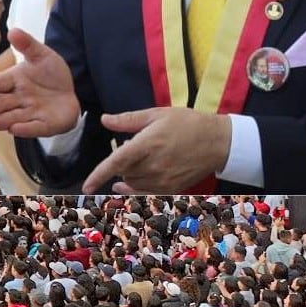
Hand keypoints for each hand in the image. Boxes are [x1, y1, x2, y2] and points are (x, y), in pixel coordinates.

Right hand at [0, 29, 79, 136]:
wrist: (71, 92)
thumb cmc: (51, 74)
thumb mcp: (42, 55)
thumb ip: (27, 45)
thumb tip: (12, 30)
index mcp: (13, 81)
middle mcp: (18, 99)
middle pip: (0, 104)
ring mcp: (31, 113)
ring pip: (11, 117)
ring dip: (0, 121)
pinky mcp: (46, 124)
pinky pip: (34, 128)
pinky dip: (25, 129)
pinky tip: (15, 129)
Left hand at [82, 109, 230, 193]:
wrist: (219, 142)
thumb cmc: (187, 123)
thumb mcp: (157, 114)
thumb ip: (128, 119)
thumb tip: (105, 120)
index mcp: (147, 145)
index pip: (117, 162)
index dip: (99, 175)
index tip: (87, 186)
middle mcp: (153, 166)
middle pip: (123, 171)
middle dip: (123, 160)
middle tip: (139, 145)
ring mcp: (163, 180)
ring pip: (132, 182)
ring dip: (129, 173)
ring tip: (145, 157)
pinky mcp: (171, 189)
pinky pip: (144, 192)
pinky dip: (135, 186)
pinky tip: (129, 182)